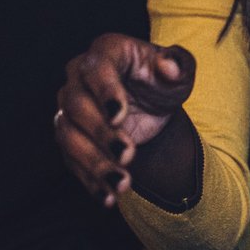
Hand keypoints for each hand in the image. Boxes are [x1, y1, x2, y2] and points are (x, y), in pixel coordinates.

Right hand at [57, 34, 196, 208]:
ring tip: (122, 183)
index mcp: (106, 52)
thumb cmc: (163, 81)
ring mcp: (70, 109)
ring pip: (69, 136)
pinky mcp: (70, 137)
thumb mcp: (180, 73)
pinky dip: (90, 181)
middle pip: (77, 105)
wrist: (152, 107)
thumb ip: (178, 65)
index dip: (104, 92)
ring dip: (94, 163)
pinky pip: (72, 161)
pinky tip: (109, 197)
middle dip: (101, 133)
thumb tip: (167, 67)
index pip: (96, 68)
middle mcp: (79, 78)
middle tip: (128, 154)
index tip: (119, 115)